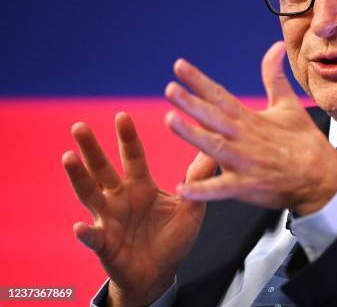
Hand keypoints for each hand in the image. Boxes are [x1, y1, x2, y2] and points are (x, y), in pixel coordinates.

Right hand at [62, 113, 214, 305]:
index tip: (121, 116)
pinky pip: (94, 238)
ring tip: (68, 158)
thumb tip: (214, 149)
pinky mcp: (105, 244)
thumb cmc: (173, 239)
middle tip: (79, 127)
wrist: (160, 273)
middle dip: (91, 149)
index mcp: (141, 187)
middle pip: (102, 169)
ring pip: (89, 195)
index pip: (132, 157)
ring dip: (78, 177)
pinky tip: (79, 226)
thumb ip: (199, 181)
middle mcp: (120, 198)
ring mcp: (109, 219)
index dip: (127, 138)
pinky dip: (86, 233)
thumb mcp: (191, 209)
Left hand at [165, 41, 336, 214]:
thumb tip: (276, 46)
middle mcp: (244, 138)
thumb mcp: (289, 105)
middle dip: (191, 103)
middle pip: (214, 117)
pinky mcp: (246, 186)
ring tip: (171, 121)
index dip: (199, 81)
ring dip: (192, 134)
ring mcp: (244, 162)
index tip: (179, 66)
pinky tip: (183, 189)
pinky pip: (221, 189)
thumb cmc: (304, 143)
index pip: (220, 96)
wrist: (322, 178)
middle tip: (171, 89)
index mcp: (250, 119)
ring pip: (214, 147)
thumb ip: (274, 76)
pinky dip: (203, 190)